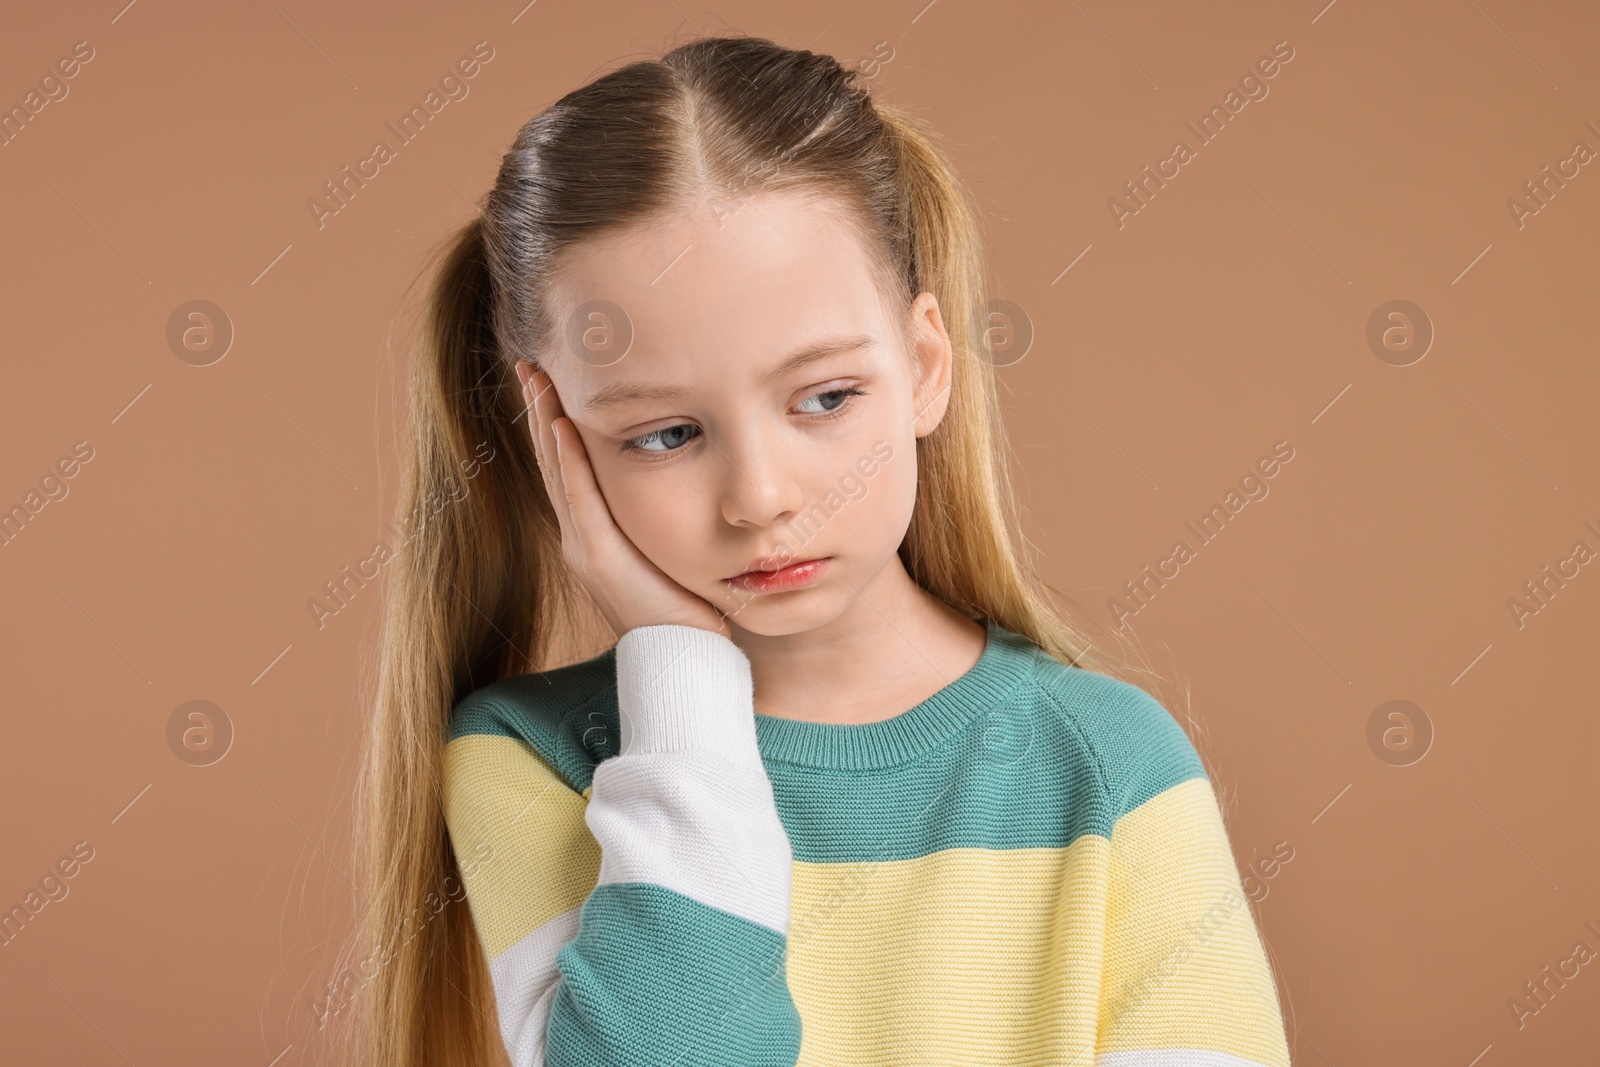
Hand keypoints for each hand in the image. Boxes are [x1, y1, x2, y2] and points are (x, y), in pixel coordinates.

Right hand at [516, 361, 730, 638]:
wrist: (686, 660)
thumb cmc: (690, 610)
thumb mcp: (672, 549)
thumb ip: (664, 516)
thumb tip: (689, 473)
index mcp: (595, 536)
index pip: (569, 466)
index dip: (556, 421)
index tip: (550, 377)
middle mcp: (581, 539)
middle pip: (554, 459)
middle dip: (542, 408)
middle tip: (530, 361)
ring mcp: (585, 549)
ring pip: (559, 470)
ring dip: (546, 420)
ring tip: (535, 376)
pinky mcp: (599, 559)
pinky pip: (581, 498)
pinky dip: (569, 460)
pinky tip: (563, 425)